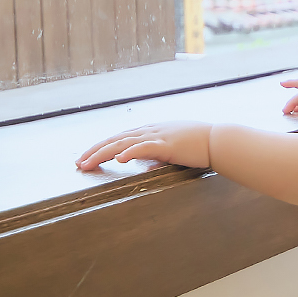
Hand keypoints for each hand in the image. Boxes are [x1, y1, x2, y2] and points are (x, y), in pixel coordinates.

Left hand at [76, 122, 211, 171]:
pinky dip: (129, 152)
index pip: (119, 138)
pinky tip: (118, 158)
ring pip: (123, 143)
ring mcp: (157, 136)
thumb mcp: (174, 149)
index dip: (101, 147)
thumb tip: (149, 165)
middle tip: (78, 163)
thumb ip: (159, 155)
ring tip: (88, 163)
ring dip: (102, 153)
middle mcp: (149, 131)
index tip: (87, 157)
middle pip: (115, 139)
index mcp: (150, 131)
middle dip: (94, 151)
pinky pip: (144, 148)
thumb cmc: (199, 146)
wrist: (219, 140)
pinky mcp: (167, 145)